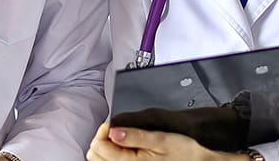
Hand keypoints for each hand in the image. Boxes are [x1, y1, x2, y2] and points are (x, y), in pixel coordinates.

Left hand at [87, 122, 247, 160]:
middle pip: (95, 155)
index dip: (103, 130)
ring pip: (100, 160)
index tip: (113, 122)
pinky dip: (111, 153)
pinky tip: (121, 146)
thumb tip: (113, 131)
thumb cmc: (183, 152)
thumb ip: (135, 136)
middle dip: (101, 138)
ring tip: (119, 136)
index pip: (100, 146)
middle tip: (116, 128)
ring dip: (104, 146)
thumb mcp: (160, 139)